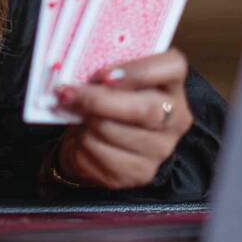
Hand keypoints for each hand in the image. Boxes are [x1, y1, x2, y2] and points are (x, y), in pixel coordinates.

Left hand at [51, 48, 192, 189]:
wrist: (99, 142)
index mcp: (171, 86)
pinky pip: (99, 153)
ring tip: (75, 114)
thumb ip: (104, 71)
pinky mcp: (140, 173)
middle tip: (67, 93)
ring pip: (113, 131)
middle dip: (98, 100)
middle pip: (145, 109)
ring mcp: (160, 150)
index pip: (173, 67)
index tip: (103, 74)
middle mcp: (175, 120)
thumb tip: (75, 71)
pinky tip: (81, 137)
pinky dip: (80, 143)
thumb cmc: (106, 102)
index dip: (139, 70)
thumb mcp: (110, 80)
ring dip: (84, 121)